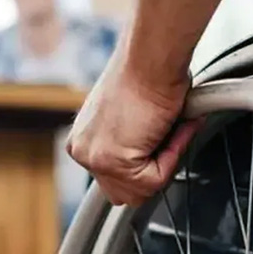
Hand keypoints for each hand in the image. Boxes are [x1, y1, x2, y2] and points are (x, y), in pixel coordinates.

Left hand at [66, 52, 199, 206]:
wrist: (149, 60)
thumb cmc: (146, 78)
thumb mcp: (129, 119)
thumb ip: (129, 144)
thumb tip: (150, 160)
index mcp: (82, 141)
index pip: (114, 180)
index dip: (144, 165)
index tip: (158, 141)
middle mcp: (82, 151)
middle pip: (122, 193)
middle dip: (150, 173)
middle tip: (164, 139)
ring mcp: (94, 158)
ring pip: (140, 190)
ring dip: (163, 164)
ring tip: (167, 130)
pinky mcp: (111, 160)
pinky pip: (154, 180)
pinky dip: (171, 157)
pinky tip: (167, 130)